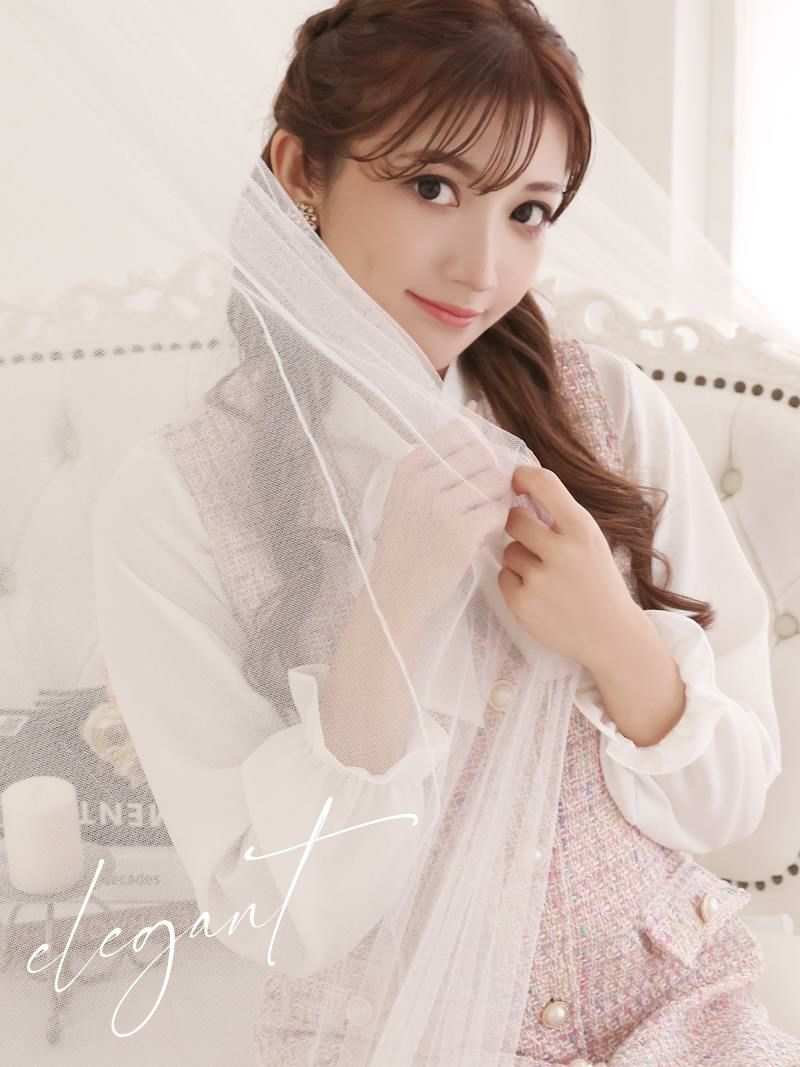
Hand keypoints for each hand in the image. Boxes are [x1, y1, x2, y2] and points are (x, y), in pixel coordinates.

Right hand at [370, 417, 510, 631]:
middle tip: (486, 498)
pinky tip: (486, 533)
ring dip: (498, 498)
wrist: (395, 593)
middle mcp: (422, 482)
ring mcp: (441, 507)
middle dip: (491, 474)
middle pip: (481, 456)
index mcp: (408, 468)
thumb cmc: (406, 545)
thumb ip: (434, 465)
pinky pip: (499, 512)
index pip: (458, 433)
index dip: (477, 449)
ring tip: (486, 515)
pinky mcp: (461, 533)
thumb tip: (470, 417)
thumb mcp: (405, 496)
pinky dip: (499, 521)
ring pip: (494, 482)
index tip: (478, 470)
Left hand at [498, 465, 641, 668]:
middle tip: (536, 542)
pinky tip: (539, 593)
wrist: (612, 634)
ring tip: (547, 576)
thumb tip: (519, 487)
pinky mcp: (523, 603)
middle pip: (514, 519)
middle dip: (520, 527)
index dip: (522, 476)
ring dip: (521, 559)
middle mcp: (561, 551)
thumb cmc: (597, 580)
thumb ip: (560, 517)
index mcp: (582, 528)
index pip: (544, 483)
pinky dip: (515, 582)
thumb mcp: (591, 540)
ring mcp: (540, 579)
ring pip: (508, 550)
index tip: (516, 482)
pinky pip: (503, 575)